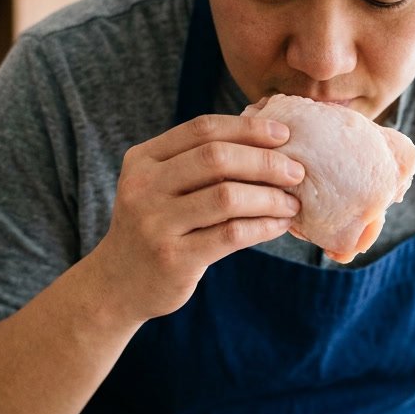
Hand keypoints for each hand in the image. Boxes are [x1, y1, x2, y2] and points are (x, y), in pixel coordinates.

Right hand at [94, 114, 304, 321]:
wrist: (118, 285)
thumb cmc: (155, 228)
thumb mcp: (159, 188)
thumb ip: (197, 164)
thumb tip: (268, 141)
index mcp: (142, 160)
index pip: (202, 130)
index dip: (247, 129)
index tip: (283, 135)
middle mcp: (144, 187)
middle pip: (216, 158)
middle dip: (265, 162)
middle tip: (296, 172)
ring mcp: (156, 224)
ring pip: (227, 197)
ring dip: (270, 197)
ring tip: (292, 203)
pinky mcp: (174, 258)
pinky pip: (231, 234)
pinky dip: (263, 226)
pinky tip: (279, 225)